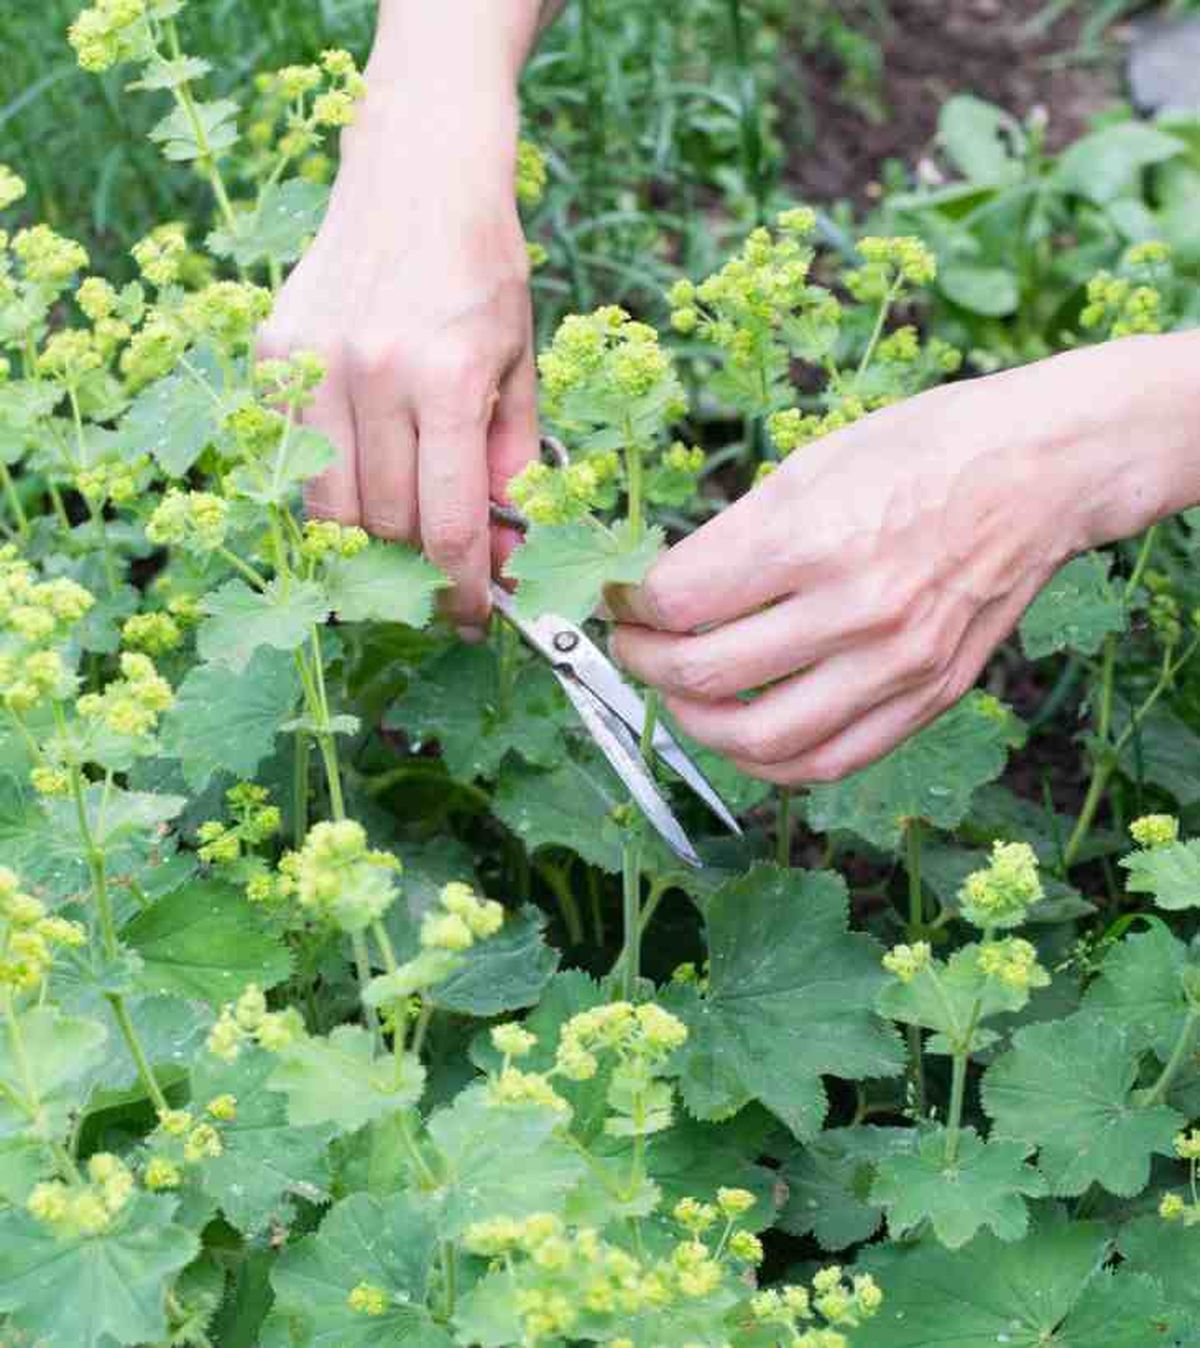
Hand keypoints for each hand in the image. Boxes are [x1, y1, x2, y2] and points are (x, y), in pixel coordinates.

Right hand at [260, 37, 537, 632]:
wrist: (416, 174)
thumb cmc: (482, 269)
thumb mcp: (521, 364)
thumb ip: (511, 460)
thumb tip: (502, 547)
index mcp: (449, 380)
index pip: (449, 529)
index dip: (462, 591)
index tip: (470, 617)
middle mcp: (375, 375)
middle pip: (386, 526)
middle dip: (418, 562)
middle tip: (440, 560)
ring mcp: (315, 365)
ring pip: (330, 507)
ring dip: (368, 534)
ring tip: (400, 517)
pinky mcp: (275, 354)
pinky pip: (295, 460)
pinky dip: (327, 483)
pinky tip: (359, 464)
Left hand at [611, 339, 1192, 783]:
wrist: (1041, 471)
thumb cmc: (925, 449)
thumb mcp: (813, 464)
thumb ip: (734, 537)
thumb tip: (667, 588)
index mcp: (813, 538)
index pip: (679, 602)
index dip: (630, 606)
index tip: (621, 600)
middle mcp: (854, 610)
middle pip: (704, 675)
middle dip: (645, 665)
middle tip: (635, 647)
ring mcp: (896, 664)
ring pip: (761, 741)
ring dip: (697, 727)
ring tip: (683, 699)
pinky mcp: (930, 696)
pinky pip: (832, 761)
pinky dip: (772, 762)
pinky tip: (747, 737)